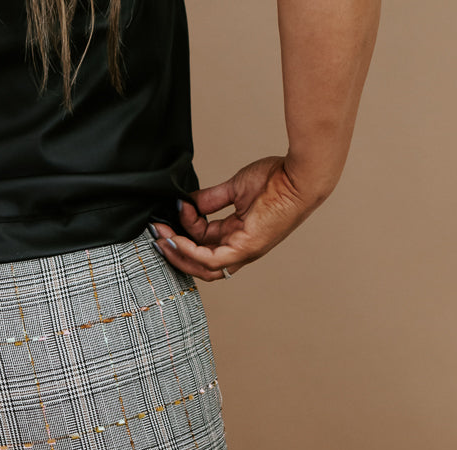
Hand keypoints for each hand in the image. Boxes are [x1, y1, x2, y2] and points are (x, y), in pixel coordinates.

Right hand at [150, 155, 330, 281]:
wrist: (300, 175)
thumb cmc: (278, 179)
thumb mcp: (235, 188)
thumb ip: (210, 199)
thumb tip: (187, 203)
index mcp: (238, 235)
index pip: (203, 242)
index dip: (186, 227)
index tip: (178, 206)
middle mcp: (240, 249)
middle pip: (199, 262)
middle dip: (175, 249)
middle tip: (157, 233)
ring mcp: (243, 252)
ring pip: (202, 267)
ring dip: (179, 254)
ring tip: (162, 237)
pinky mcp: (246, 248)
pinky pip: (210, 260)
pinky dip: (190, 252)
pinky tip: (176, 239)